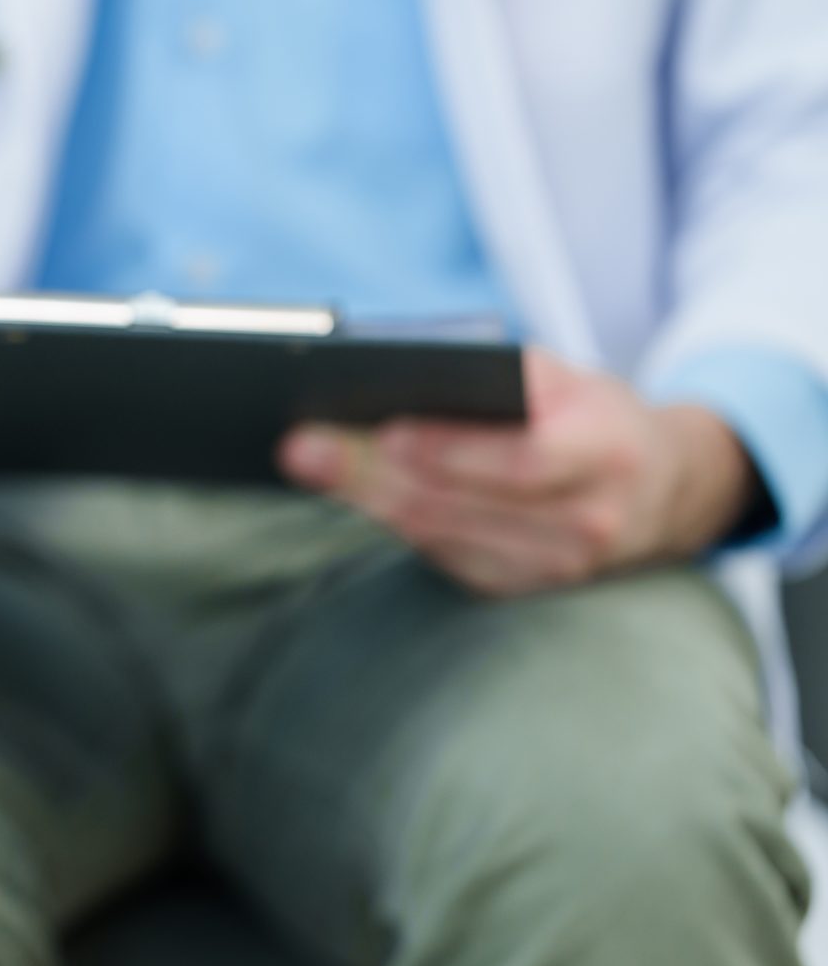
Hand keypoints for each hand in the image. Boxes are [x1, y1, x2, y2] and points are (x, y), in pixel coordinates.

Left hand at [279, 349, 757, 596]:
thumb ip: (501, 376)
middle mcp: (589, 520)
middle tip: (304, 447)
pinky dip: (394, 522)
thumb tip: (401, 377)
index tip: (386, 430)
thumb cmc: (594, 417)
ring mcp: (556, 567)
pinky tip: (353, 493)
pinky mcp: (521, 590)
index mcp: (608, 453)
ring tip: (311, 462)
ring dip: (368, 499)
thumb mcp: (570, 379)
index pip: (523, 460)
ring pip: (441, 536)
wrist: (661, 489)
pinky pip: (443, 558)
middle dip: (373, 475)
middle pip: (461, 503)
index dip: (451, 449)